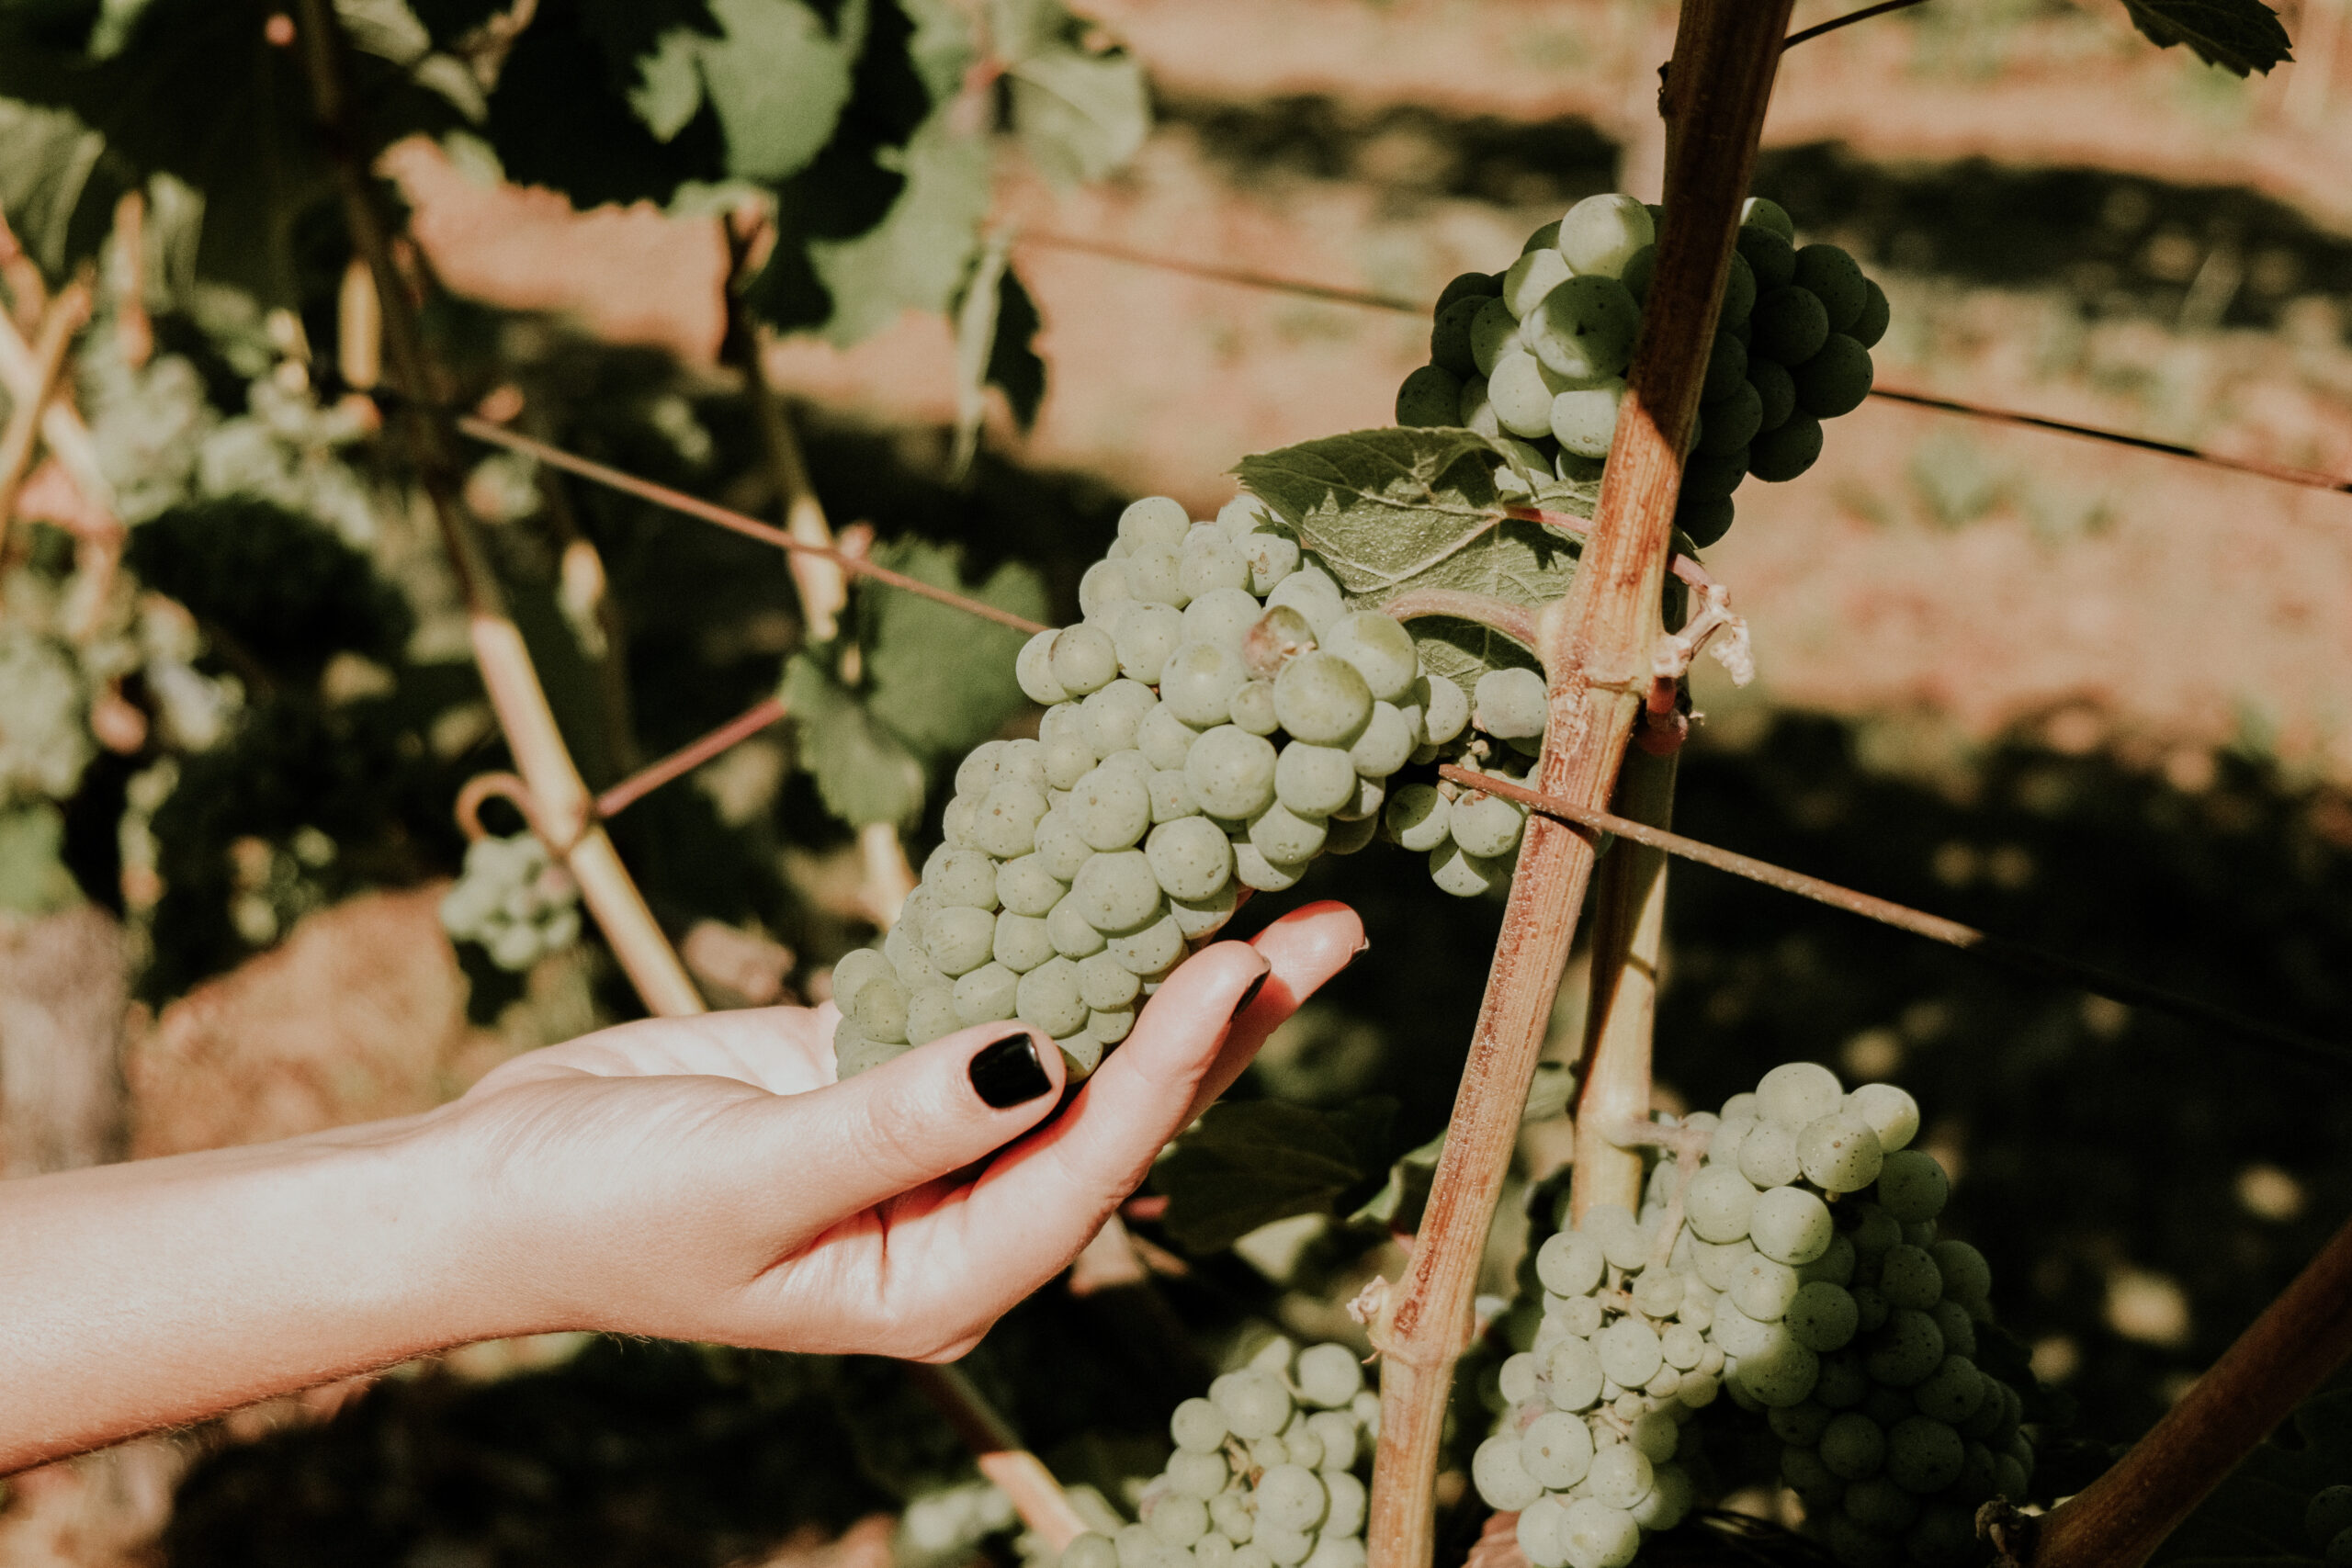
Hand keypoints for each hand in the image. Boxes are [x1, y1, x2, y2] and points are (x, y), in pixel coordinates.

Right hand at [427, 900, 1364, 1359]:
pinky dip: (1058, 932)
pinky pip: (1000, 991)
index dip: (1169, 1068)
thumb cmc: (604, 1210)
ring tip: (1268, 879)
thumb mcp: (747, 1178)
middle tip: (1329, 922)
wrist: (495, 1186)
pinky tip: (1121, 866)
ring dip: (1163, 961)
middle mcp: (965, 1216)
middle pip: (1123, 1108)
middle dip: (1224, 1018)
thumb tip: (1039, 1054)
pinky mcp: (899, 1067)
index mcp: (946, 1281)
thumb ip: (895, 1122)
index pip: (1089, 1168)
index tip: (1237, 961)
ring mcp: (938, 1138)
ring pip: (1079, 1042)